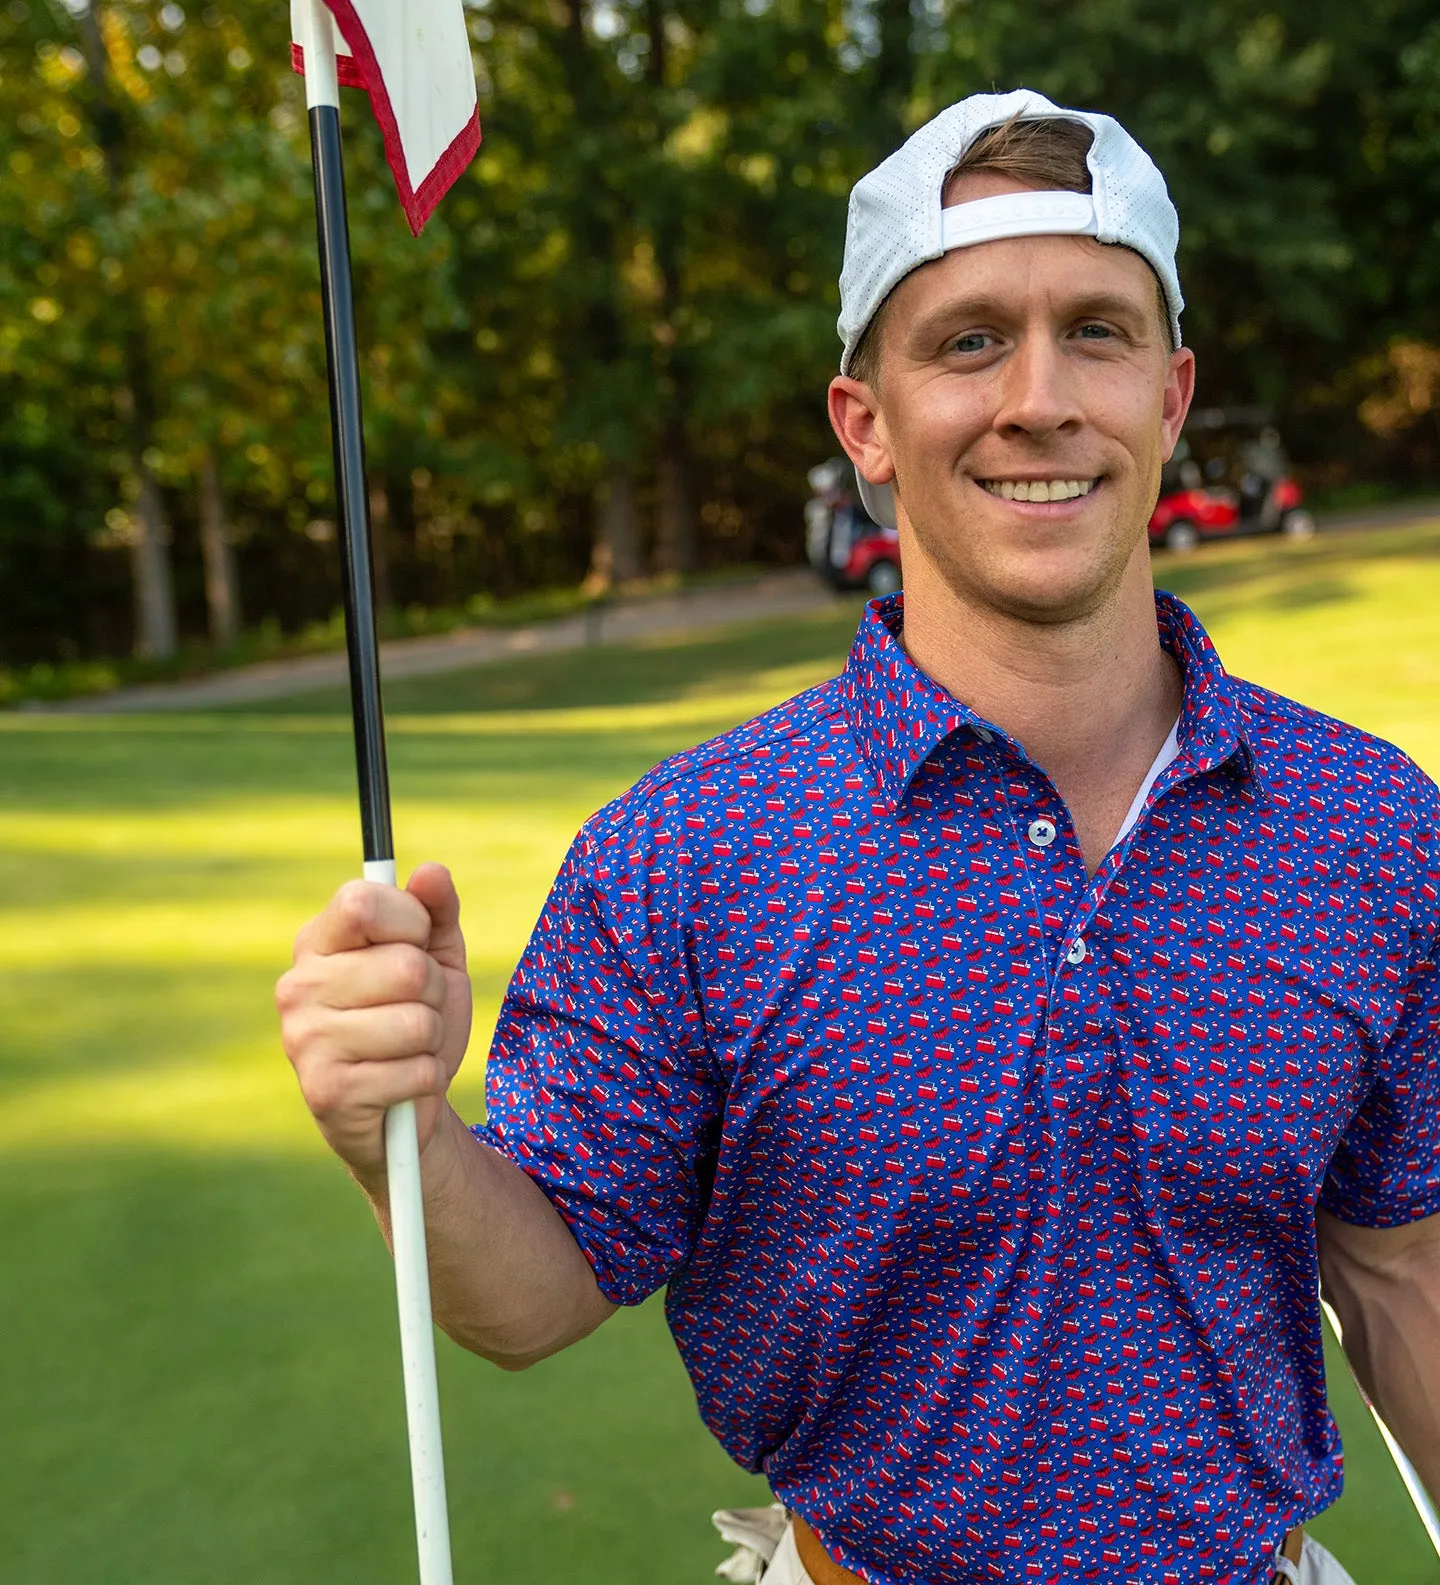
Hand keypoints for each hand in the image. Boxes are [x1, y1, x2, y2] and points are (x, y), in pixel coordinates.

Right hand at [276, 863, 473, 1180]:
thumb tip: (431, 871)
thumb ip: (436, 910)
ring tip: (408, 1046)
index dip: (411, 922)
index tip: (416, 943)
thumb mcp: (436, 955)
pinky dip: (426, 1077)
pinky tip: (401, 1082)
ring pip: (416, 1022)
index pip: (364, 902)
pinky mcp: (326, 1092)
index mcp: (318, 942)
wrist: (405, 1104)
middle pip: (406, 967)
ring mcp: (304, 1040)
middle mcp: (298, 986)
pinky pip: (416, 1071)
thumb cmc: (416, 1014)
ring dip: (431, 1037)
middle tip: (415, 1007)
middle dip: (431, 990)